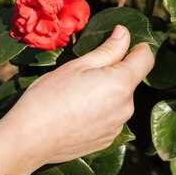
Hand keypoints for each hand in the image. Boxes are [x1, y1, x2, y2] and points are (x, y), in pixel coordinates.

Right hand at [0, 25, 154, 174]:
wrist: (30, 139)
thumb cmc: (48, 97)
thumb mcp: (76, 66)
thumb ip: (107, 50)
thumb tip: (124, 33)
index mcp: (120, 84)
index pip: (145, 59)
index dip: (137, 47)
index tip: (121, 43)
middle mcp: (126, 107)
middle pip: (128, 82)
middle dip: (112, 74)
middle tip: (82, 75)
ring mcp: (117, 127)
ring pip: (118, 101)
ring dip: (105, 95)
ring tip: (74, 99)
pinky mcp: (106, 141)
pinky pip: (108, 120)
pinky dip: (97, 114)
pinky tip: (74, 115)